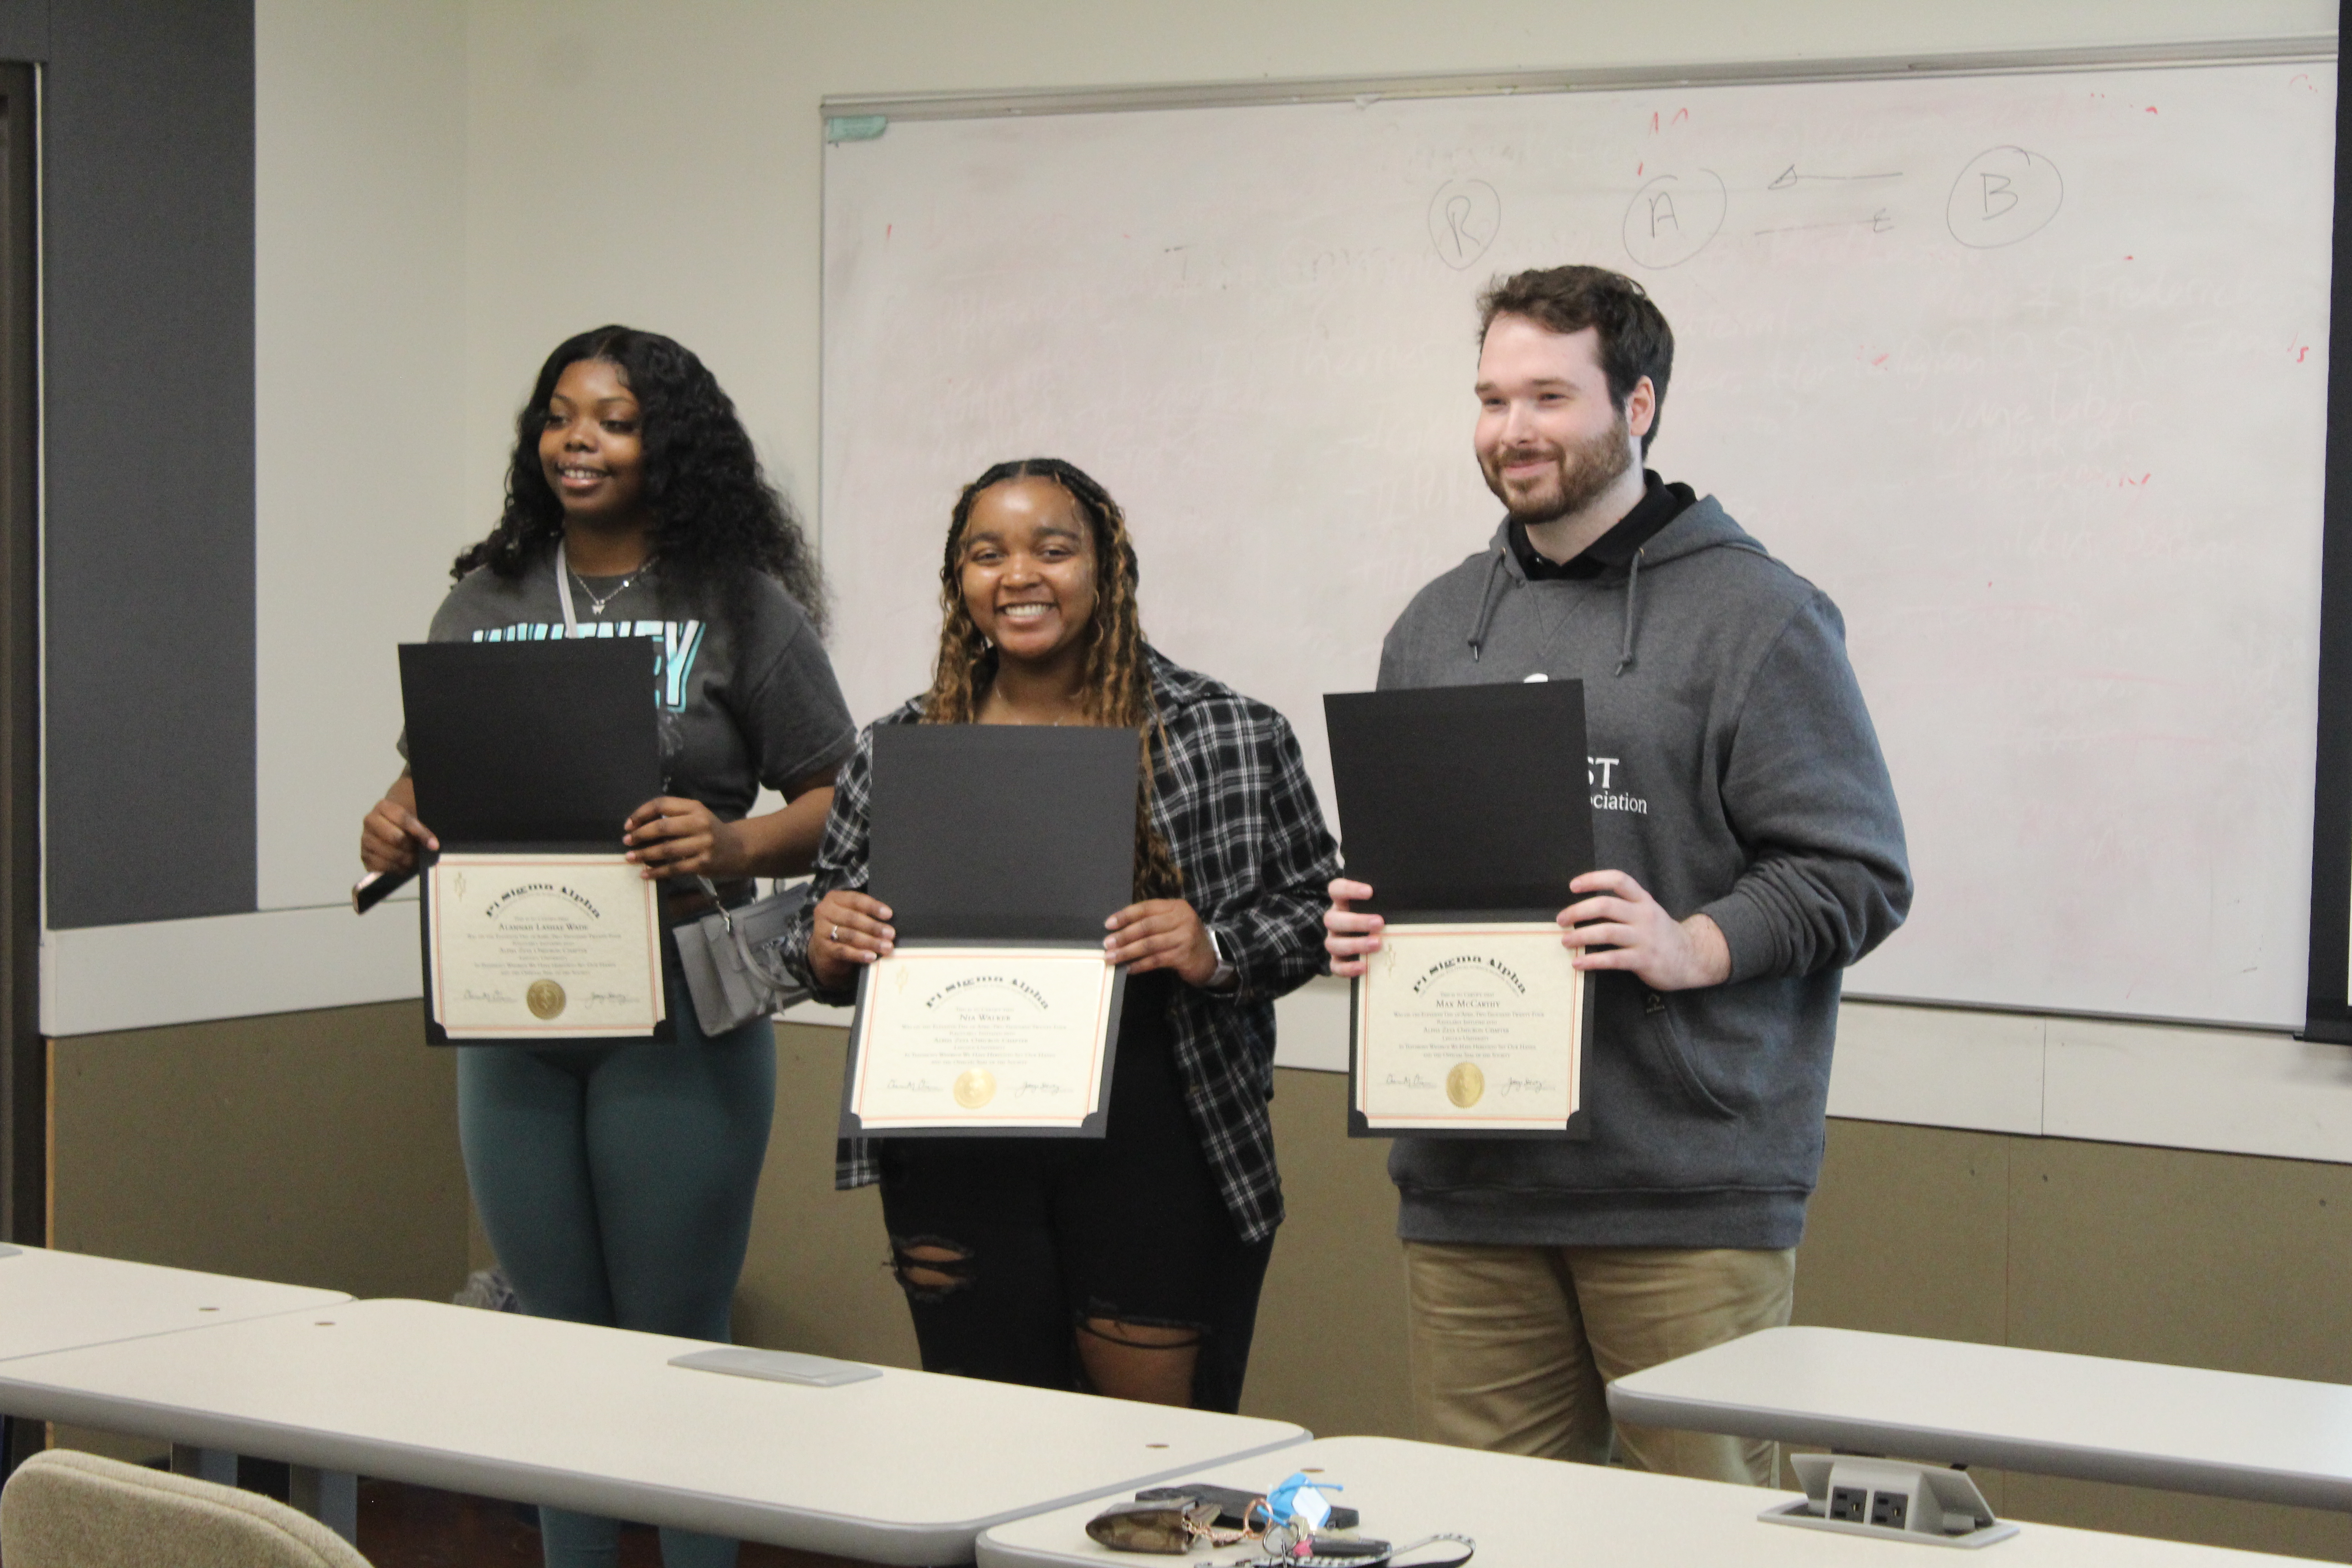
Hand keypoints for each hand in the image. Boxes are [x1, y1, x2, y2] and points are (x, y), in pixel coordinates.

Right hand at [360, 793, 435, 874]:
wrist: (388, 825)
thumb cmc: (405, 821)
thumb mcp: (414, 815)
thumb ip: (421, 825)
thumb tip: (433, 844)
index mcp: (383, 807)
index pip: (404, 819)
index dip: (421, 833)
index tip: (434, 845)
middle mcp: (370, 821)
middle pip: (397, 839)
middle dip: (413, 848)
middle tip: (423, 853)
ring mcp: (365, 839)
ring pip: (390, 854)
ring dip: (407, 860)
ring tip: (416, 860)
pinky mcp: (365, 855)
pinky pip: (381, 867)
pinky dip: (396, 869)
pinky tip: (404, 867)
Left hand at [622, 797, 744, 880]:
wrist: (739, 849)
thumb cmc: (710, 831)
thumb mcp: (696, 815)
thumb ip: (673, 816)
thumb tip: (639, 826)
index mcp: (695, 807)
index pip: (662, 804)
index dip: (641, 813)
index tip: (629, 824)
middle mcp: (700, 823)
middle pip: (662, 827)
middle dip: (640, 835)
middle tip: (627, 841)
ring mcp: (703, 844)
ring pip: (666, 849)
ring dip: (645, 854)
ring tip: (630, 857)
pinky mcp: (703, 863)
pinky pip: (674, 868)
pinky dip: (657, 872)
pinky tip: (645, 874)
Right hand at [810, 889, 893, 990]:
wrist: (825, 948)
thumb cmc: (845, 926)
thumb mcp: (852, 914)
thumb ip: (866, 913)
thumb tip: (890, 920)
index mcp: (834, 898)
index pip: (856, 900)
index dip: (873, 907)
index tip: (889, 914)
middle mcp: (825, 911)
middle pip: (853, 918)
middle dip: (874, 927)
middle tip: (891, 934)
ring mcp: (821, 930)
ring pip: (850, 936)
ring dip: (870, 942)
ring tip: (886, 947)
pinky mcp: (823, 948)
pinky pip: (843, 951)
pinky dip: (859, 954)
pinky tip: (871, 956)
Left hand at [1105, 899, 1217, 985]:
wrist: (1210, 957)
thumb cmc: (1184, 938)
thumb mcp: (1172, 922)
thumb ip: (1152, 921)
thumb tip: (1119, 930)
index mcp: (1176, 906)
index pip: (1146, 908)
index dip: (1125, 915)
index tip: (1108, 924)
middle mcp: (1182, 919)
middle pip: (1146, 926)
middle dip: (1124, 935)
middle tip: (1107, 944)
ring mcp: (1184, 937)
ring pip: (1149, 944)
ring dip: (1128, 952)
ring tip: (1112, 957)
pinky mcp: (1184, 956)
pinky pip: (1156, 960)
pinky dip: (1140, 965)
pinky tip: (1129, 968)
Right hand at [1323, 877, 1382, 976]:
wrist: (1375, 943)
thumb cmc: (1381, 919)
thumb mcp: (1383, 907)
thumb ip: (1389, 902)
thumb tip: (1413, 898)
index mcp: (1343, 903)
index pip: (1336, 889)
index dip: (1349, 889)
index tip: (1369, 892)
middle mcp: (1335, 922)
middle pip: (1332, 919)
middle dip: (1356, 921)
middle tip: (1379, 922)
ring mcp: (1335, 942)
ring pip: (1333, 944)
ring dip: (1355, 944)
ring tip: (1377, 944)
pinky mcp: (1337, 961)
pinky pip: (1336, 966)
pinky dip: (1348, 968)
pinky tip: (1364, 967)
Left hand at [1558, 870, 1729, 991]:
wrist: (1692, 957)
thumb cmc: (1660, 934)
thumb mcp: (1646, 912)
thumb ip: (1622, 907)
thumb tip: (1582, 910)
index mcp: (1643, 900)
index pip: (1618, 880)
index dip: (1594, 879)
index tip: (1573, 885)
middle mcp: (1644, 915)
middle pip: (1606, 905)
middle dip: (1578, 911)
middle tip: (1561, 920)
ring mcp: (1645, 938)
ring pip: (1607, 932)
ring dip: (1581, 936)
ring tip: (1565, 941)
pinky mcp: (1644, 960)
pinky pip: (1613, 959)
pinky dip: (1592, 961)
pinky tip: (1578, 963)